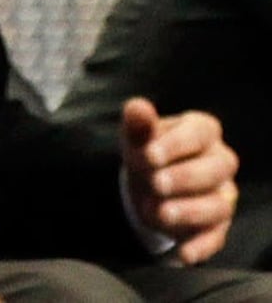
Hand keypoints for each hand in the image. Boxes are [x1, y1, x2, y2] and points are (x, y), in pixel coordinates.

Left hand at [121, 97, 238, 263]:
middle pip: (217, 168)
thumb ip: (137, 124)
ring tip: (159, 213)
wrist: (148, 183)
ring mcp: (223, 195)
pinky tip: (183, 253)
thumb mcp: (137, 137)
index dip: (175, 144)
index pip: (199, 133)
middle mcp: (220, 162)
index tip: (148, 155)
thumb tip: (137, 108)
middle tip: (155, 183)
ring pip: (219, 205)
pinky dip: (201, 246)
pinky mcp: (218, 225)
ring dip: (190, 211)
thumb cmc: (148, 152)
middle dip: (185, 177)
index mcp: (203, 131)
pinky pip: (216, 237)